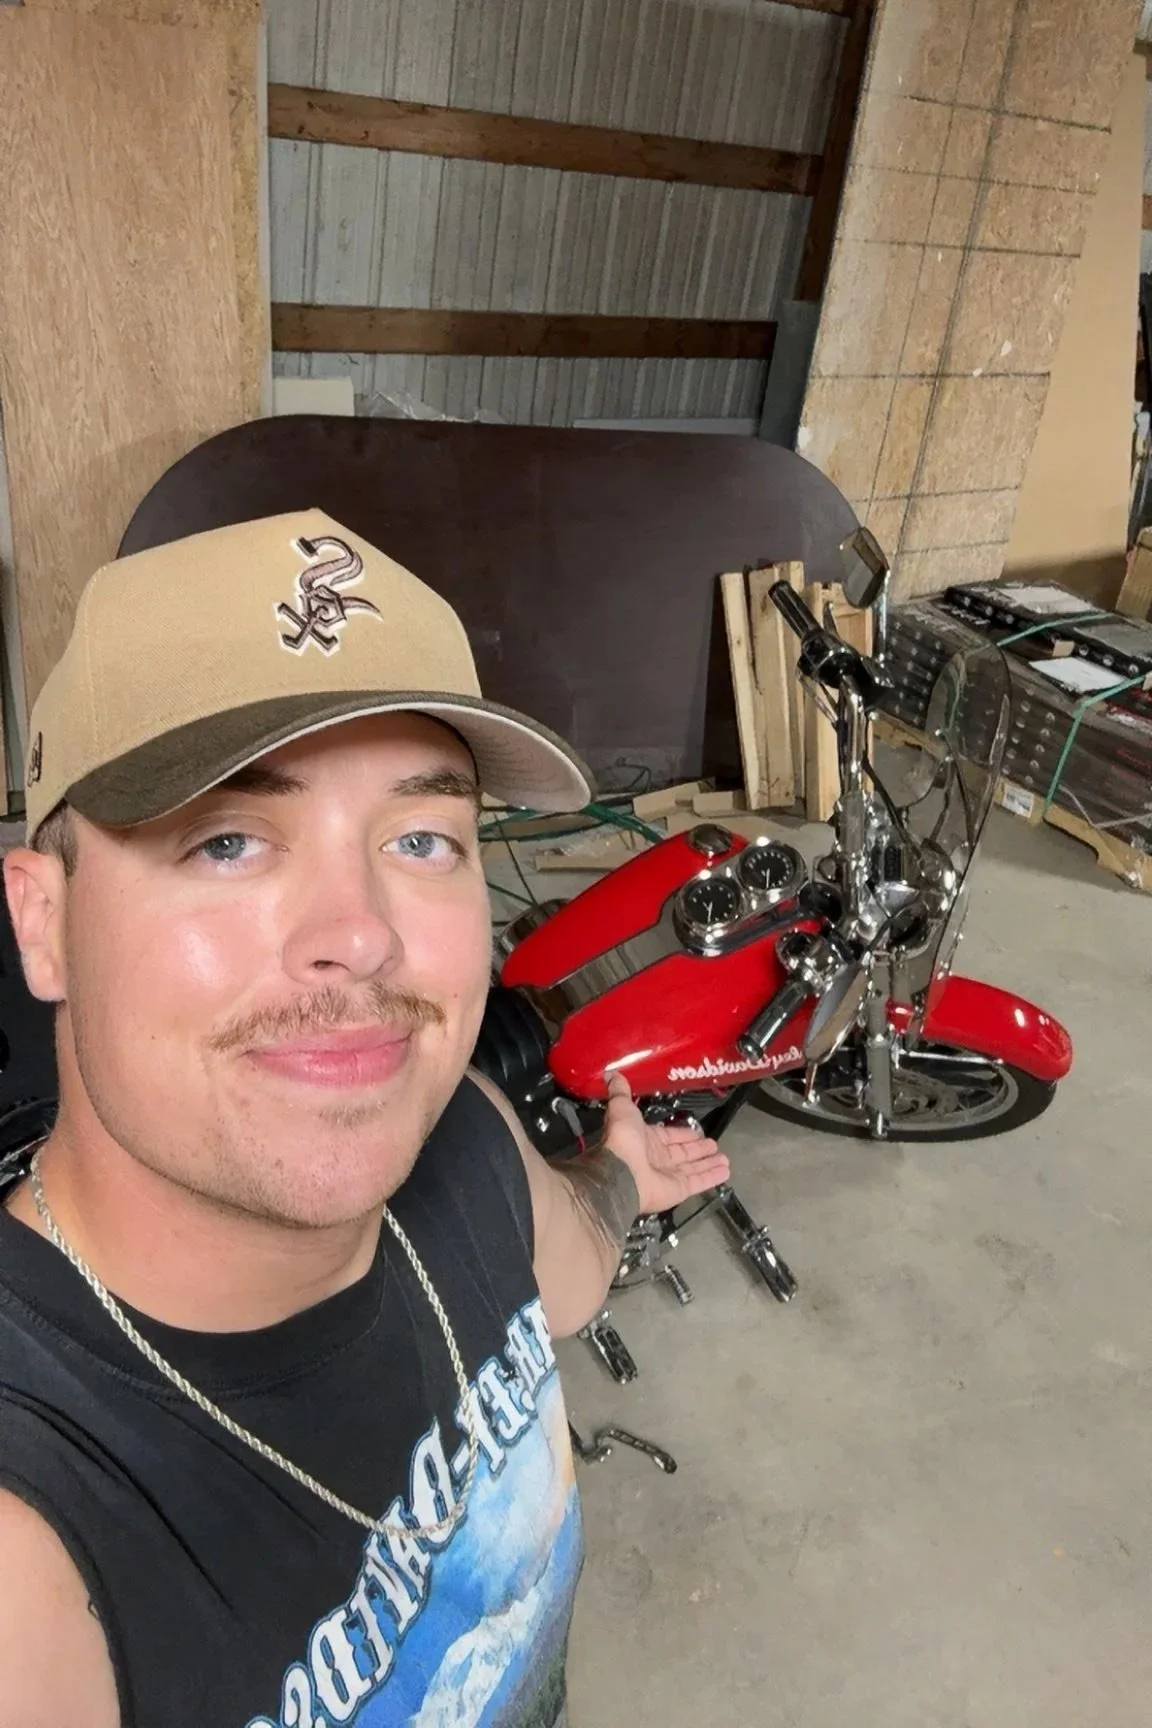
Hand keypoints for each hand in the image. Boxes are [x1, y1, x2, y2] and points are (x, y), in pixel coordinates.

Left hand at [599, 1071, 729, 1215]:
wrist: (621, 1172)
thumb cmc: (622, 1139)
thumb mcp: (621, 1108)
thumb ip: (621, 1092)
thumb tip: (612, 1074)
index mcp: (644, 1140)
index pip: (668, 1136)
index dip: (683, 1134)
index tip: (697, 1131)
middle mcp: (656, 1159)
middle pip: (682, 1153)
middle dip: (698, 1149)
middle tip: (713, 1144)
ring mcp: (668, 1176)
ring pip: (693, 1168)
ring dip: (709, 1163)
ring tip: (725, 1158)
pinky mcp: (679, 1189)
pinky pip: (699, 1182)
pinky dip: (712, 1177)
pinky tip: (726, 1171)